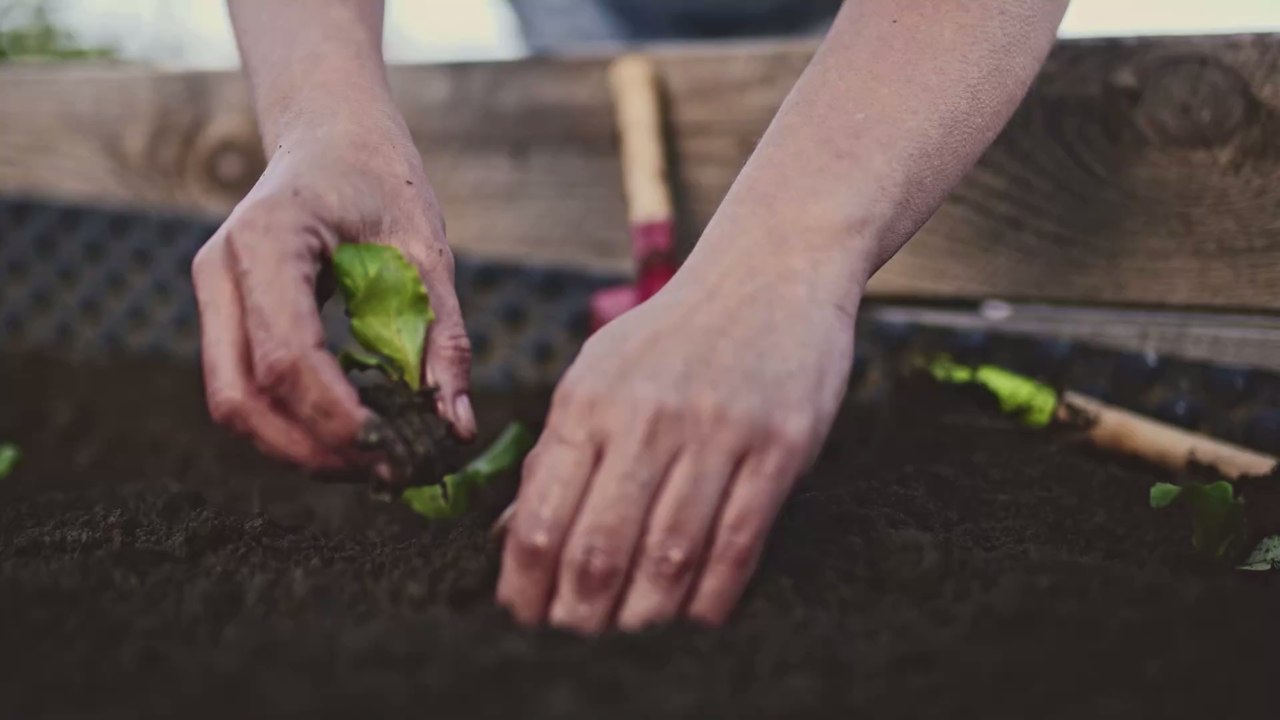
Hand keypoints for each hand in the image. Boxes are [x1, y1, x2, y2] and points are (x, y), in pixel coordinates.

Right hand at [191, 117, 474, 471]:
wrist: (330, 134)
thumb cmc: (382, 180)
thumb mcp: (427, 249)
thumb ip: (441, 335)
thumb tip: (454, 427)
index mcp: (269, 237)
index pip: (288, 353)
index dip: (336, 416)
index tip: (393, 450)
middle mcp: (221, 268)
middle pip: (239, 394)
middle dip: (310, 449)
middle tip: (383, 472)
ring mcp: (213, 292)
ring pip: (232, 402)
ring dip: (297, 447)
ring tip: (372, 460)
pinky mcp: (223, 313)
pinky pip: (243, 386)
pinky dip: (291, 423)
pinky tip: (350, 431)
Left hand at [496, 254, 856, 631]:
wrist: (772, 269)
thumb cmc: (673, 335)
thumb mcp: (600, 373)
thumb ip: (560, 452)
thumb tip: (513, 536)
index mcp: (588, 401)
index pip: (541, 518)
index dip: (526, 587)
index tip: (523, 621)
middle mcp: (646, 416)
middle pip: (599, 548)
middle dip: (578, 616)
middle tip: (574, 645)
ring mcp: (716, 429)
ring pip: (669, 556)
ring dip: (644, 617)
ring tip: (630, 640)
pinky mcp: (779, 444)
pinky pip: (738, 542)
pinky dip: (712, 596)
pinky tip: (695, 617)